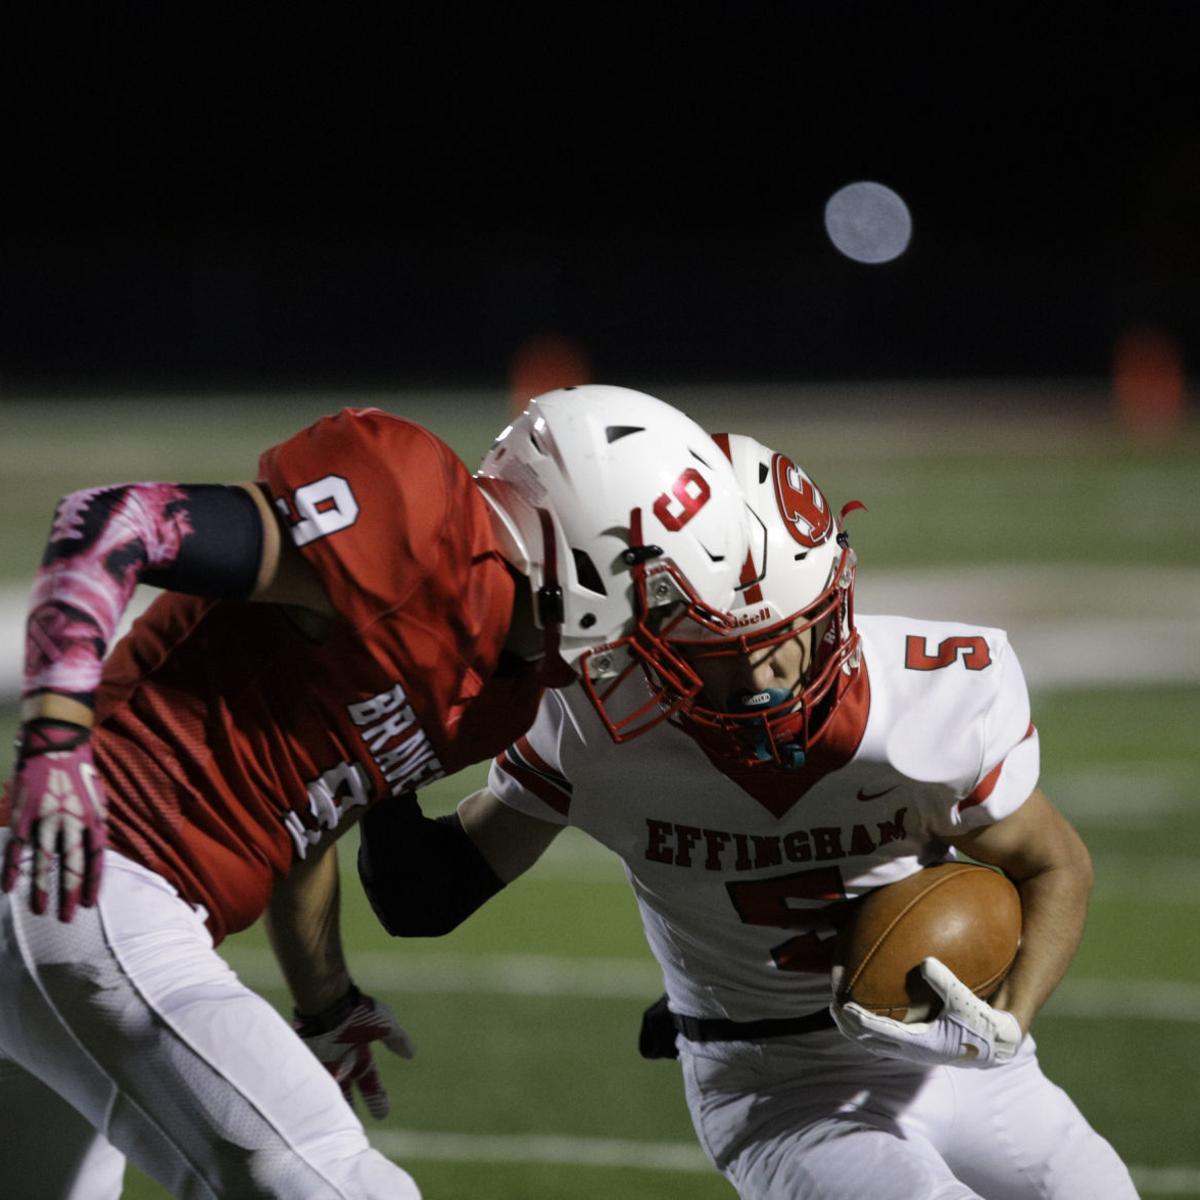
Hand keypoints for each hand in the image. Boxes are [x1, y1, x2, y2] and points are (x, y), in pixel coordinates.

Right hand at [1, 719, 106, 921]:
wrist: (57, 745)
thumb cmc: (81, 773)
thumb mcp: (99, 799)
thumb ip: (96, 826)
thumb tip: (95, 852)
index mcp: (94, 819)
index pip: (96, 859)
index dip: (92, 884)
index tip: (87, 905)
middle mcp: (72, 822)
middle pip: (71, 865)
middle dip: (68, 894)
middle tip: (65, 919)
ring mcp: (46, 819)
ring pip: (43, 862)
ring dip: (41, 889)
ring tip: (40, 912)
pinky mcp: (23, 814)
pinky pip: (17, 847)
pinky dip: (12, 869)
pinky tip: (9, 888)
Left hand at [295, 985, 414, 1118]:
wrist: (329, 1004)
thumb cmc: (358, 1012)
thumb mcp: (385, 1024)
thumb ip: (397, 1039)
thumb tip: (412, 1054)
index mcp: (359, 1051)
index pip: (369, 1079)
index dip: (376, 1096)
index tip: (383, 1113)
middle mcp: (341, 1060)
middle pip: (345, 1092)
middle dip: (349, 1109)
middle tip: (353, 1130)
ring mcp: (323, 1063)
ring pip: (328, 1093)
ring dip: (331, 1111)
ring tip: (333, 1133)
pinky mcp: (305, 1066)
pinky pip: (309, 1090)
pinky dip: (312, 1104)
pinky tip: (313, 1121)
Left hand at [830, 957, 1022, 1068]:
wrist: (998, 1044)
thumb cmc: (983, 1022)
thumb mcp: (966, 1001)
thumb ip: (945, 982)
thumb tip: (924, 962)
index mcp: (920, 1043)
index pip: (877, 1031)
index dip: (855, 1018)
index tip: (839, 1004)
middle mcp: (912, 1050)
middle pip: (868, 1040)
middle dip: (847, 1023)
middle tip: (831, 1003)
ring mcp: (913, 1050)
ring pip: (874, 1042)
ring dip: (855, 1028)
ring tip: (840, 1008)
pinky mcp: (918, 1045)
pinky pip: (886, 1037)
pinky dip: (871, 1026)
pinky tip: (867, 1008)